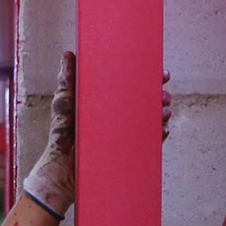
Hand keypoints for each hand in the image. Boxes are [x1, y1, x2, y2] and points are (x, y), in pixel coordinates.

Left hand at [18, 52, 174, 217]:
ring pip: (151, 120)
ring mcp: (125, 135)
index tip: (162, 74)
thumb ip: (68, 81)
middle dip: (160, 96)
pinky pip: (149, 142)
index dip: (150, 78)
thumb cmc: (61, 136)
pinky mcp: (128, 152)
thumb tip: (69, 55)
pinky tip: (163, 130)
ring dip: (162, 114)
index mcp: (109, 102)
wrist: (61, 171)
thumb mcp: (64, 104)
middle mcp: (120, 117)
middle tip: (164, 95)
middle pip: (147, 101)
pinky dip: (159, 135)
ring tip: (163, 112)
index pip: (134, 85)